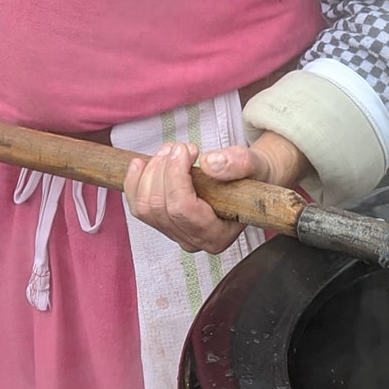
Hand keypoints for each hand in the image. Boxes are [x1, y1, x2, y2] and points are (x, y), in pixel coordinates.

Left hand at [124, 142, 244, 253]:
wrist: (247, 183)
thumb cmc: (252, 179)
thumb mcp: (254, 165)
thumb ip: (238, 163)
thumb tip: (211, 164)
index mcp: (218, 234)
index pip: (183, 209)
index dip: (176, 175)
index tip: (186, 150)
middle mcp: (194, 240)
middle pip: (159, 207)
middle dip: (163, 170)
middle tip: (180, 147)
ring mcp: (176, 234)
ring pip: (144, 207)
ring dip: (150, 172)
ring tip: (169, 151)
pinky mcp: (163, 224)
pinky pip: (136, 207)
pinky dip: (134, 182)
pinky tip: (141, 164)